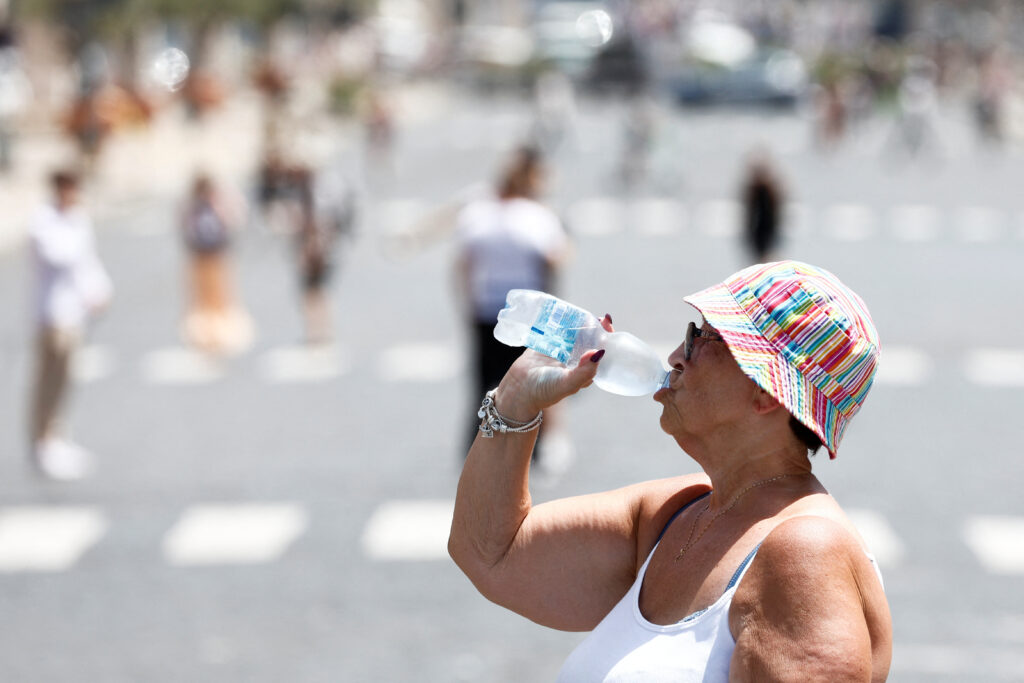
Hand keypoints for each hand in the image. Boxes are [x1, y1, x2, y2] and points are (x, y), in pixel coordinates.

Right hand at [494, 314, 613, 420]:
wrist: (518, 389)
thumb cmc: (545, 391)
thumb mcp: (567, 384)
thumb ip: (584, 372)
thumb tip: (599, 352)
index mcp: (585, 369)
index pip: (601, 350)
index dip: (607, 337)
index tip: (607, 325)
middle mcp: (576, 359)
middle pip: (590, 338)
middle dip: (595, 327)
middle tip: (598, 318)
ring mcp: (562, 349)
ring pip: (575, 332)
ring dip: (579, 322)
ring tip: (581, 313)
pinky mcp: (548, 342)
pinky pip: (558, 329)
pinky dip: (562, 321)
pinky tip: (565, 312)